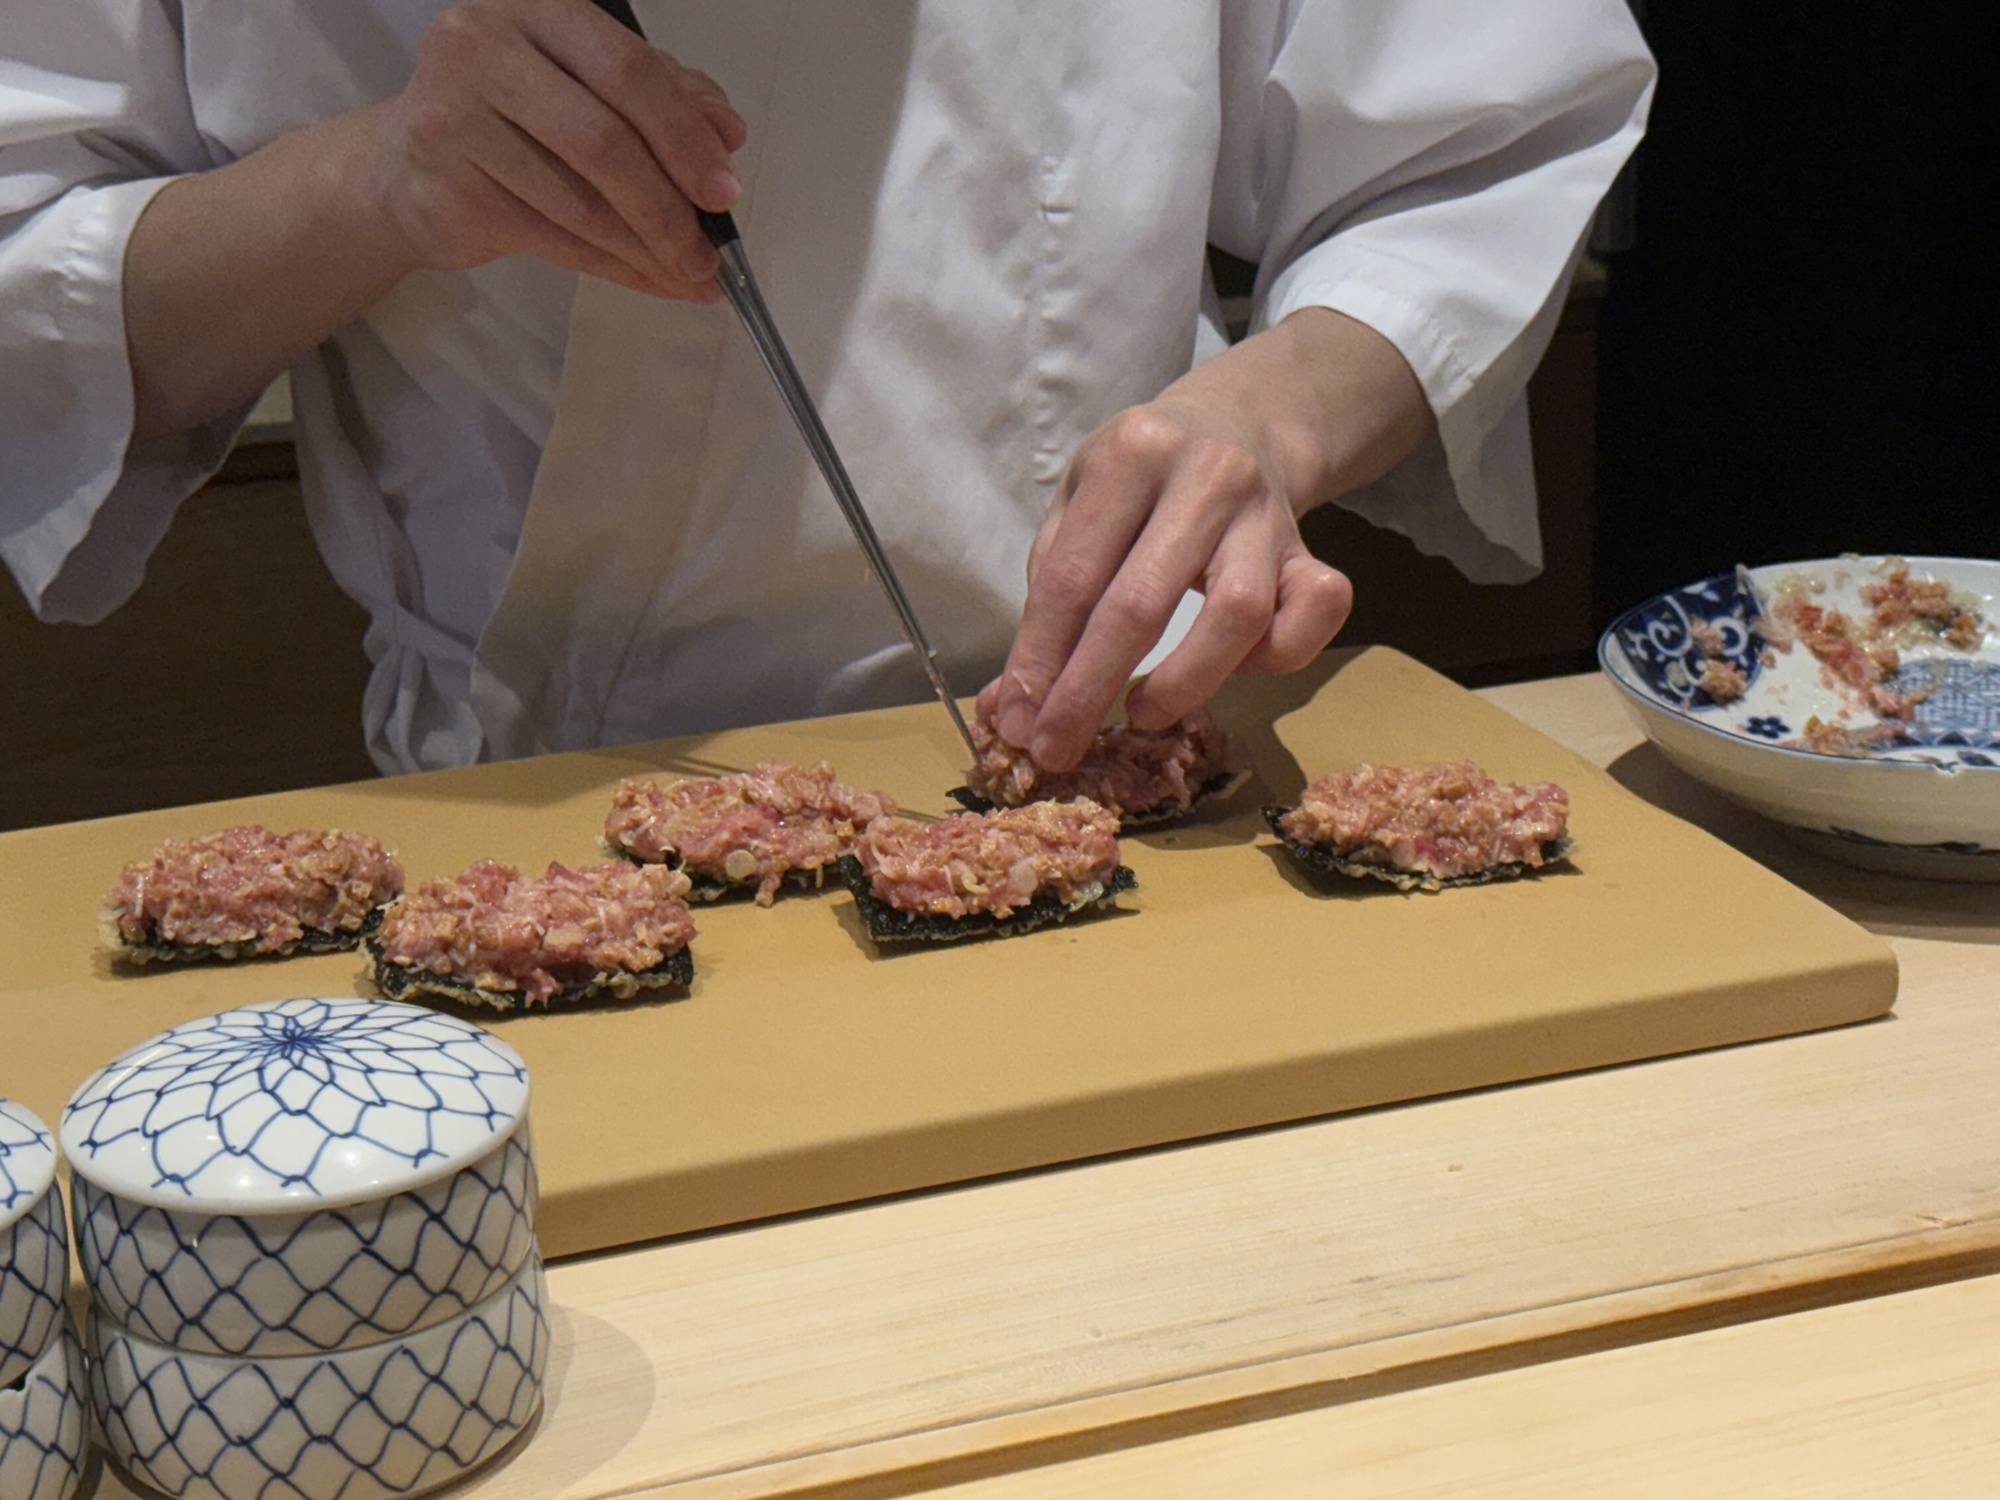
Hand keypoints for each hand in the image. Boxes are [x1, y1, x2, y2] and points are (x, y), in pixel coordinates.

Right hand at [360, 0, 746, 300]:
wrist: (405, 168)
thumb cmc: (509, 120)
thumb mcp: (587, 90)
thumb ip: (659, 96)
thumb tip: (728, 132)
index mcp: (536, 10)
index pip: (628, 69)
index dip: (685, 135)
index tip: (725, 189)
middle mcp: (485, 48)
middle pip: (604, 139)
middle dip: (670, 206)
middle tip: (709, 250)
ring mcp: (456, 116)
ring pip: (582, 202)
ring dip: (648, 251)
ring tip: (689, 275)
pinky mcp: (447, 185)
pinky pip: (554, 240)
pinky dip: (613, 268)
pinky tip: (649, 281)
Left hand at [982, 308, 1433, 770]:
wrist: (1236, 422)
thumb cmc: (1139, 480)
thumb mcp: (1077, 504)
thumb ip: (1045, 598)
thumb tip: (1011, 706)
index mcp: (1130, 454)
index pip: (1072, 578)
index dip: (1040, 660)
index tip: (1017, 722)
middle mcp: (1205, 476)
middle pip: (1142, 604)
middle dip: (1089, 691)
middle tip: (1058, 749)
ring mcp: (1265, 513)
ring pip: (1239, 615)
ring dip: (1185, 683)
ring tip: (1142, 714)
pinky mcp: (1311, 547)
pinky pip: (1319, 611)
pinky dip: (1279, 656)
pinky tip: (1235, 669)